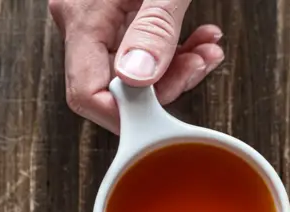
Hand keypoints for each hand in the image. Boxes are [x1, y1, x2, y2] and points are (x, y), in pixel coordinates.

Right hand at [50, 0, 224, 132]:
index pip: (86, 91)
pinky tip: (200, 40)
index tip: (159, 120)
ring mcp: (97, 14)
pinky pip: (137, 48)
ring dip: (175, 68)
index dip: (124, 114)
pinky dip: (172, 50)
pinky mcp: (116, 11)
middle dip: (162, 85)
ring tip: (208, 51)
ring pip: (129, 69)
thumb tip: (138, 79)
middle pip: (111, 83)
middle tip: (199, 68)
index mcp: (83, 12)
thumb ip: (155, 28)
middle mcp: (81, 16)